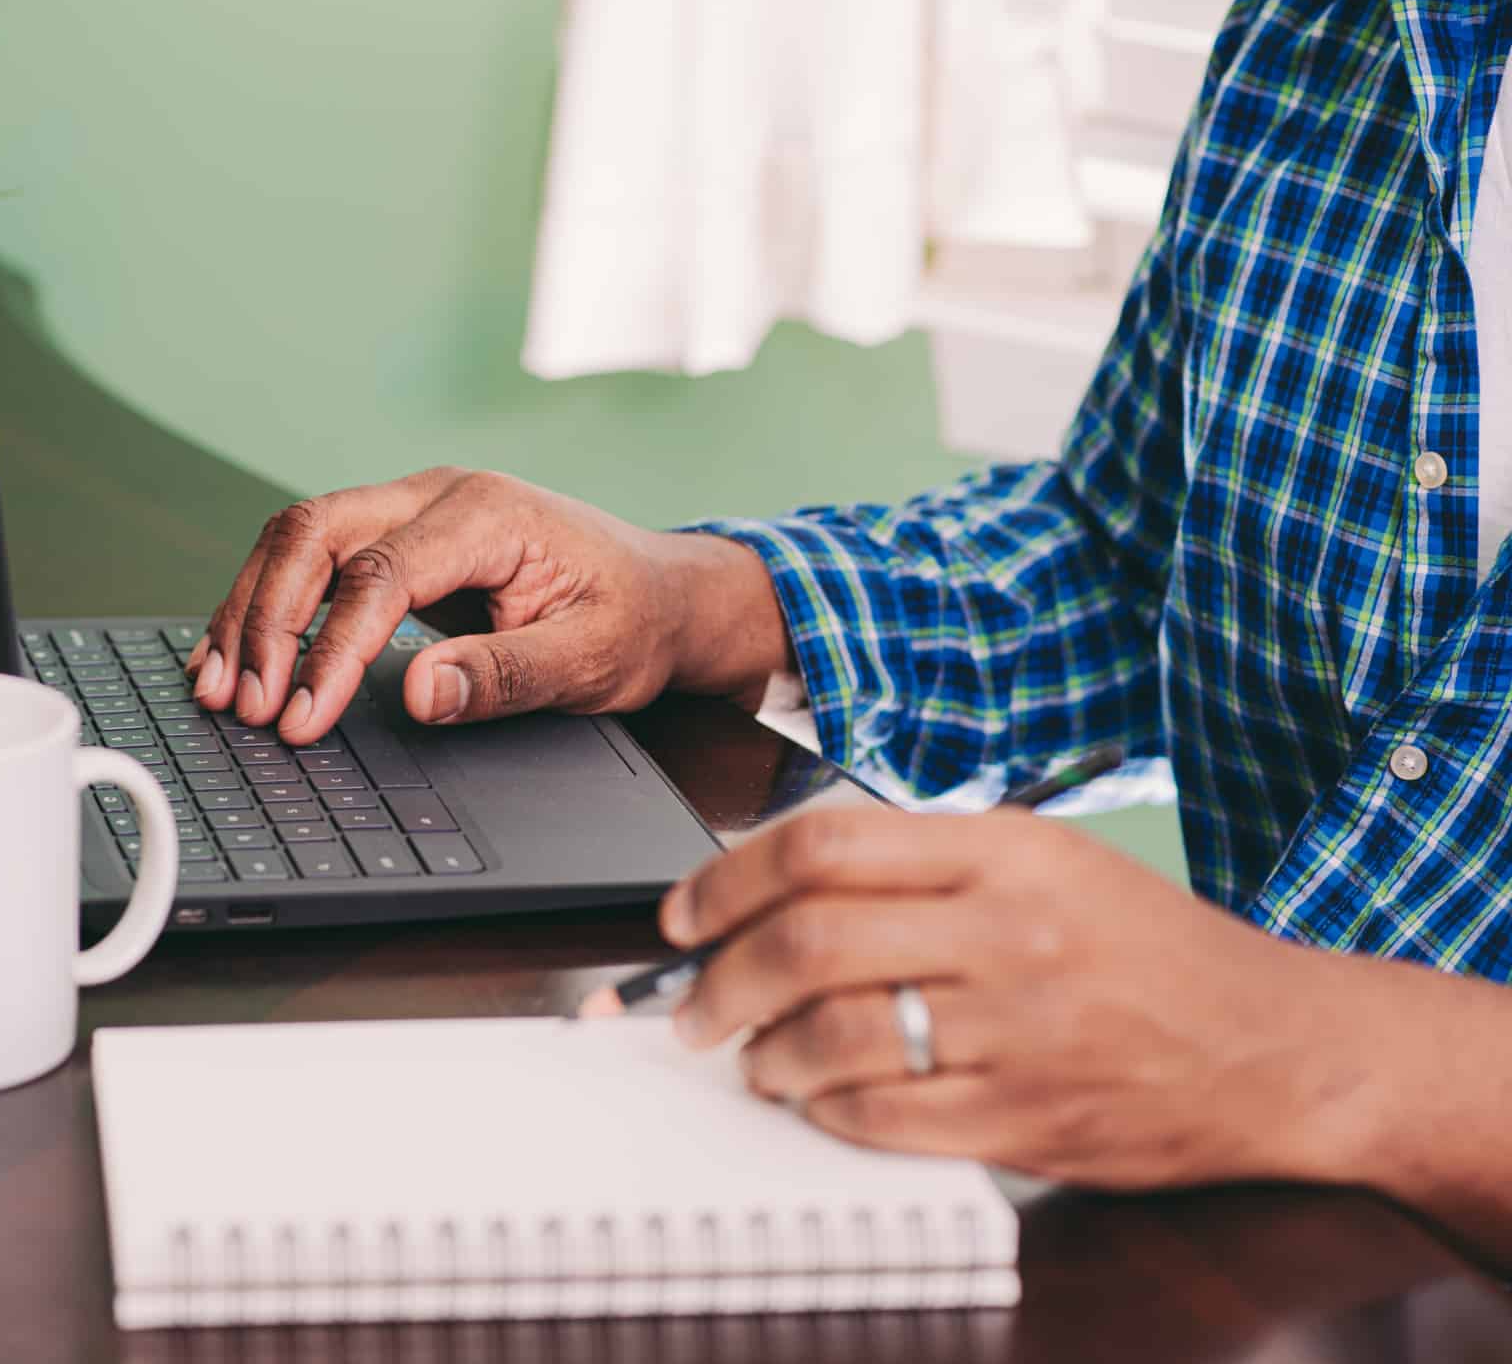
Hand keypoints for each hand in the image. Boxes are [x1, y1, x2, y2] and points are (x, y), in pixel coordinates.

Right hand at [187, 468, 790, 743]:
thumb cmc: (634, 621)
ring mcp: (413, 510)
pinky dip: (268, 604)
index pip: (379, 572)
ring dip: (252, 608)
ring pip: (299, 537)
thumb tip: (420, 694)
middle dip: (266, 618)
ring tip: (219, 686)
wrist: (664, 594)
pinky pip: (314, 557)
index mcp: (487, 514)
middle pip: (315, 531)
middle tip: (244, 702)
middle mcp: (438, 495)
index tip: (302, 718)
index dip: (329, 648)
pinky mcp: (399, 538)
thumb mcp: (590, 659)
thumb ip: (505, 676)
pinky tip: (237, 654)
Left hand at [659, 804, 1364, 1189]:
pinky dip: (827, 1110)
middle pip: (807, 941)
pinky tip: (821, 1100)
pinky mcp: (1028, 1118)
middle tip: (693, 1006)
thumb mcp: (1051, 861)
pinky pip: (884, 1116)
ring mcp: (1020, 1030)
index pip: (823, 844)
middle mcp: (1009, 932)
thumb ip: (925, 863)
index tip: (685, 913)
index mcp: (1005, 852)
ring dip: (766, 1054)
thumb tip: (777, 888)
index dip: (725, 879)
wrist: (1279, 1048)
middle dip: (720, 981)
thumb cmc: (1152, 951)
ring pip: (833, 1035)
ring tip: (757, 1058)